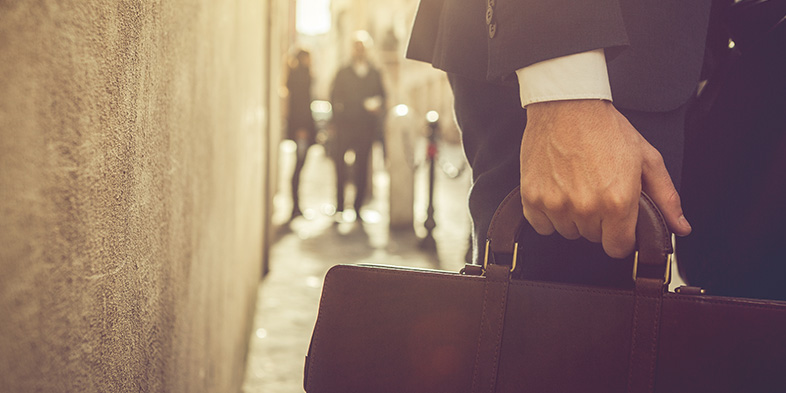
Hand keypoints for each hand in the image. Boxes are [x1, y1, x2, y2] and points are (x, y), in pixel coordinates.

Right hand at [519, 100, 691, 257]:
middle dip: (598, 221)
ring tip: (576, 186)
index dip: (620, 236)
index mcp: (617, 201)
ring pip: (567, 232)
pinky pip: (541, 225)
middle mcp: (586, 207)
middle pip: (593, 238)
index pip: (618, 247)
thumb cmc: (606, 129)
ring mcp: (556, 204)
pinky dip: (547, 214)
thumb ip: (666, 198)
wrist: (566, 105)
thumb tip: (681, 228)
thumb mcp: (646, 158)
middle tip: (597, 190)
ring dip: (572, 217)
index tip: (617, 222)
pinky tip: (556, 191)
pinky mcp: (532, 197)